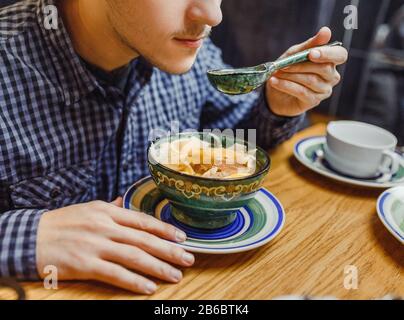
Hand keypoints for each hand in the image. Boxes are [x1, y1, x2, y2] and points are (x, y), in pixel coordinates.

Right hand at [36, 198, 194, 293]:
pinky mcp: (85, 264)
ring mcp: (96, 245)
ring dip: (158, 267)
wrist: (31, 237)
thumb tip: (125, 202)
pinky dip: (134, 281)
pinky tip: (149, 287)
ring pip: (135, 256)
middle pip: (144, 239)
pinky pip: (115, 274)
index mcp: (107, 211)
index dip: (165, 230)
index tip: (182, 238)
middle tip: (189, 259)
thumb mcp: (88, 209)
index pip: (143, 220)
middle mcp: (105, 226)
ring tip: (176, 275)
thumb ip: (110, 208)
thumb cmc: (62, 223)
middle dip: (169, 250)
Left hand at [266, 27, 347, 116]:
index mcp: (330, 61)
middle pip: (323, 68)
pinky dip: (286, 85)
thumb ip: (310, 44)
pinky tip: (274, 81)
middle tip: (283, 65)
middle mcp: (331, 76)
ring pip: (311, 80)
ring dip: (291, 75)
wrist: (276, 93)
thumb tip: (326, 31)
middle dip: (301, 65)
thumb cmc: (289, 69)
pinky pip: (301, 91)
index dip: (328, 54)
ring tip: (277, 72)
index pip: (340, 55)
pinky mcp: (313, 101)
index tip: (311, 53)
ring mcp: (324, 90)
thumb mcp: (295, 54)